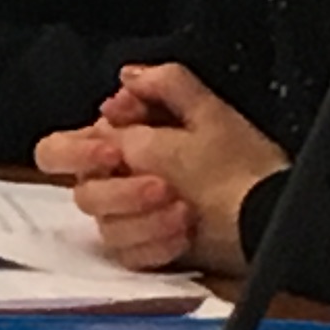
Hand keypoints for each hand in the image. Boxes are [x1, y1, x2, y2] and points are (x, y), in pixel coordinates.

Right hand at [83, 61, 283, 271]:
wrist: (270, 217)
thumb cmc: (238, 164)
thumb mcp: (208, 112)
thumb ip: (164, 83)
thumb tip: (128, 75)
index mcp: (124, 145)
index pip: (59, 150)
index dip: (77, 151)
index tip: (114, 150)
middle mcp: (118, 182)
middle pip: (81, 193)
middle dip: (119, 190)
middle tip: (159, 186)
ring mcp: (132, 220)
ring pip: (105, 226)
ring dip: (146, 217)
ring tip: (185, 210)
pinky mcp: (146, 252)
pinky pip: (129, 254)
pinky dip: (157, 243)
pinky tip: (183, 233)